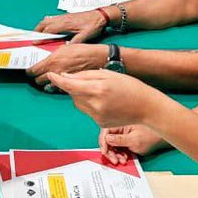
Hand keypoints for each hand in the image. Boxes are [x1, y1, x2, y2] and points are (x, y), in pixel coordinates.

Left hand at [27, 42, 106, 85]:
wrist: (97, 58)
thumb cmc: (81, 50)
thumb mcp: (63, 47)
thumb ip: (51, 55)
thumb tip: (42, 58)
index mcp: (52, 61)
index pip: (33, 71)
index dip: (30, 71)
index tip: (29, 71)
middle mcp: (55, 72)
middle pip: (39, 81)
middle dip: (38, 78)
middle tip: (38, 74)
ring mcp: (62, 81)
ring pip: (48, 86)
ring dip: (47, 83)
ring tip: (50, 79)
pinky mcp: (70, 87)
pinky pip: (59, 89)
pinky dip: (58, 87)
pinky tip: (61, 82)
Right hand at [35, 9, 106, 43]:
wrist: (101, 15)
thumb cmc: (94, 25)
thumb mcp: (86, 35)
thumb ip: (76, 41)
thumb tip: (66, 48)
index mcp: (66, 24)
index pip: (49, 30)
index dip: (41, 36)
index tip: (35, 42)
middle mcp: (63, 19)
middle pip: (45, 23)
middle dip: (37, 30)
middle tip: (32, 38)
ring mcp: (64, 16)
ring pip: (48, 20)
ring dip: (41, 26)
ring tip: (37, 33)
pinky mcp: (67, 16)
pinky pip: (53, 18)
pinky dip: (47, 22)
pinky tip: (47, 26)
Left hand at [46, 69, 164, 127]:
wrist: (146, 107)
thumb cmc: (130, 87)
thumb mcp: (109, 74)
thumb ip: (86, 75)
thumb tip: (67, 76)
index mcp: (97, 89)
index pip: (70, 85)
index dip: (57, 79)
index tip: (51, 75)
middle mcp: (95, 104)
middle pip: (73, 94)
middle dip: (75, 86)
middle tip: (92, 81)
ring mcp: (96, 116)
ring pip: (79, 103)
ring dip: (82, 96)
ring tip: (102, 92)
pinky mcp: (99, 124)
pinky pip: (87, 112)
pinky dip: (91, 105)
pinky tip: (106, 103)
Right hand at [99, 124, 166, 163]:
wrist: (162, 139)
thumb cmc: (151, 136)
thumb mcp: (134, 140)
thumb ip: (119, 140)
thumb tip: (107, 139)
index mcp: (120, 124)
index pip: (105, 133)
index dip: (103, 144)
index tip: (105, 153)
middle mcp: (119, 129)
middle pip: (107, 141)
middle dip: (111, 152)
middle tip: (115, 161)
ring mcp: (122, 135)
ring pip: (113, 146)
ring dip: (116, 155)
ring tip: (123, 161)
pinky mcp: (126, 140)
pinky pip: (119, 149)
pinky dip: (121, 154)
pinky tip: (125, 158)